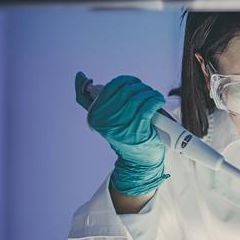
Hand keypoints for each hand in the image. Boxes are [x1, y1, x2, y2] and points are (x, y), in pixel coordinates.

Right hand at [75, 72, 168, 195]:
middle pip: (127, 90)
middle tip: (147, 92)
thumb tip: (80, 76)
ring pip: (138, 97)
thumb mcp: (104, 120)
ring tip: (154, 97)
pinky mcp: (136, 129)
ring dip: (150, 93)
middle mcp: (105, 119)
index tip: (135, 84)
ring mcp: (120, 125)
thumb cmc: (123, 137)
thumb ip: (89, 99)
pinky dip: (156, 100)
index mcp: (95, 114)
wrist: (137, 163)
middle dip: (141, 87)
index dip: (127, 81)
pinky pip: (148, 106)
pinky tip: (158, 101)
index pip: (112, 86)